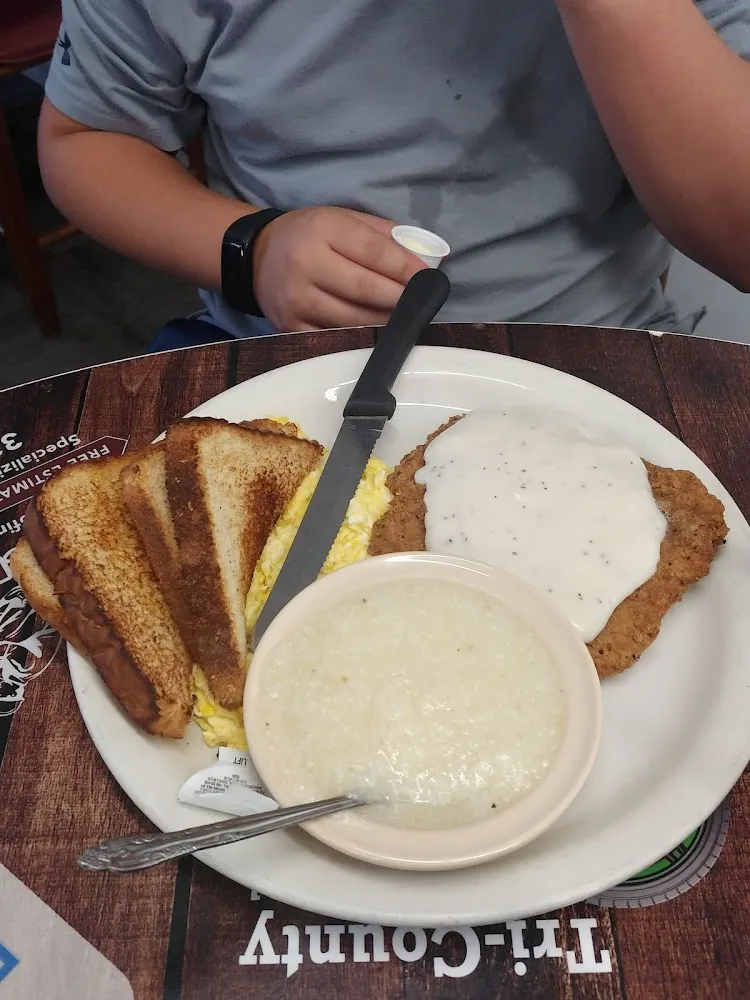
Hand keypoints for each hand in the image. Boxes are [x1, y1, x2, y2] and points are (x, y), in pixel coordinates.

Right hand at [252, 206, 427, 331]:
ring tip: (405, 320)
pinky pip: (335, 338)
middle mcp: (306, 264)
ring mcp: (297, 299)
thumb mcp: (341, 219)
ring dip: (385, 323)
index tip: (429, 279)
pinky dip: (360, 338)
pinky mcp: (291, 327)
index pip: (374, 252)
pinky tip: (376, 334)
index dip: (405, 269)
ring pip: (353, 319)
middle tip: (423, 304)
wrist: (258, 258)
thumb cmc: (309, 236)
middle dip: (400, 299)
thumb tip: (422, 258)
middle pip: (366, 289)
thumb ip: (381, 235)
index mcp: (322, 230)